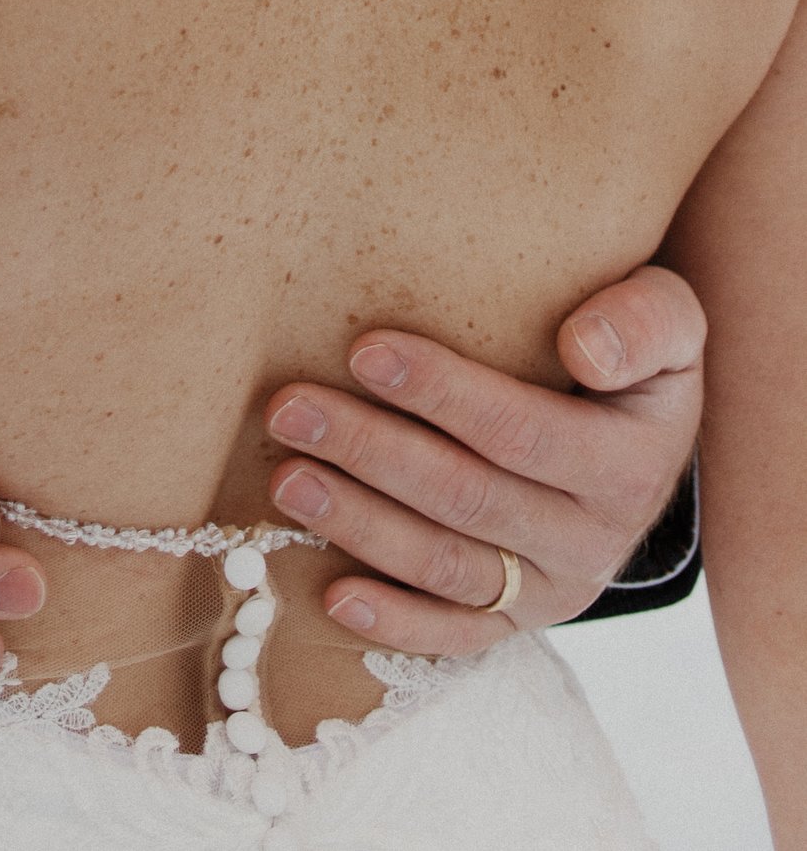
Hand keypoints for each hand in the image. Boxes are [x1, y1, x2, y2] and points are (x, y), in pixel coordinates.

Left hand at [262, 263, 704, 655]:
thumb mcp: (667, 321)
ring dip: (361, 525)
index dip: (443, 393)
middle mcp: (593, 540)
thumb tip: (584, 345)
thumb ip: (644, 323)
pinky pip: (456, 633)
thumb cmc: (634, 354)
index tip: (364, 350)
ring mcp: (553, 589)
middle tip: (289, 409)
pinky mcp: (519, 618)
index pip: (521, 433)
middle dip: (371, 452)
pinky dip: (396, 620)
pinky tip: (334, 595)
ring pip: (448, 566)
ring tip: (287, 480)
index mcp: (630, 466)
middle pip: (467, 498)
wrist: (646, 437)